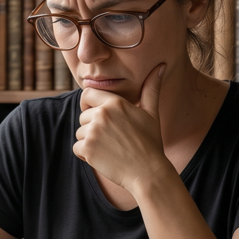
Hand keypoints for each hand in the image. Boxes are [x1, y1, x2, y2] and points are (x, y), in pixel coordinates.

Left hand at [74, 63, 171, 192]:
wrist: (148, 172)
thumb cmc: (150, 142)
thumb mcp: (151, 113)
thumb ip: (151, 88)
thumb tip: (161, 66)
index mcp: (115, 103)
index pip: (87, 94)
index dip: (89, 104)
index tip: (97, 114)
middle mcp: (101, 114)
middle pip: (83, 116)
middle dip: (93, 127)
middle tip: (113, 139)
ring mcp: (93, 132)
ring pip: (80, 133)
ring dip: (90, 142)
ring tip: (110, 148)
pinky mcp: (87, 149)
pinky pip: (77, 148)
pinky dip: (86, 155)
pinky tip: (104, 158)